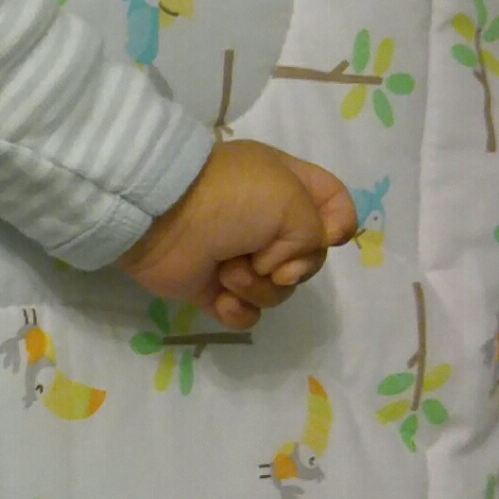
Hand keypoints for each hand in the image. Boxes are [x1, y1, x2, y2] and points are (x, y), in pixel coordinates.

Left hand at [117, 141, 356, 330]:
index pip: (334, 204)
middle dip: (294, 266)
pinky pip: (246, 313)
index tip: (328, 237)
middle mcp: (266, 221)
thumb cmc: (231, 198)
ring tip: (228, 272)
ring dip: (257, 287)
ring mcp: (239, 255)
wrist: (159, 219)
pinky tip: (221, 298)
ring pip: (279, 290)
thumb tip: (282, 270)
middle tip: (267, 262)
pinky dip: (237, 310)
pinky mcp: (214, 288)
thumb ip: (314, 234)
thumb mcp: (291, 199)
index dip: (339, 224)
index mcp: (286, 186)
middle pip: (310, 258)